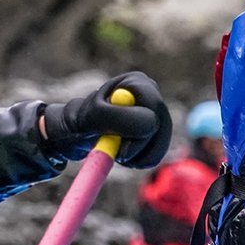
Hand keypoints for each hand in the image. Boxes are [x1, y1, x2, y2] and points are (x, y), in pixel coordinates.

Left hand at [41, 71, 172, 168]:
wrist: (81, 131)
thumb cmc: (85, 119)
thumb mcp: (94, 116)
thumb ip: (118, 116)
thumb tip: (151, 124)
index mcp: (137, 82)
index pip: (154, 105)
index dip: (141, 127)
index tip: (121, 143)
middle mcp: (151, 96)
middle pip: (163, 125)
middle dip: (140, 146)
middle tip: (120, 155)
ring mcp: (156, 115)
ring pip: (161, 144)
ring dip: (138, 157)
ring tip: (116, 152)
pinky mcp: (156, 135)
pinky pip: (156, 155)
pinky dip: (139, 162)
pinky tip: (124, 155)